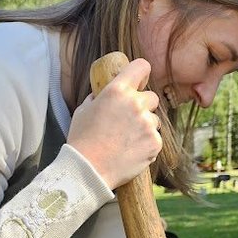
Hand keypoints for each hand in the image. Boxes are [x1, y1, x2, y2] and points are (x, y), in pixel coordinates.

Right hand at [68, 59, 161, 190]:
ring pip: (154, 121)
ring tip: (126, 142)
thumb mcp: (83, 110)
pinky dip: (146, 146)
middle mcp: (135, 103)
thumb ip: (98, 97)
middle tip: (128, 121)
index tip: (138, 82)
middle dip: (143, 107)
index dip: (140, 74)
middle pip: (152, 97)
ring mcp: (147, 124)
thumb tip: (103, 93)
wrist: (88, 170)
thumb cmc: (82, 141)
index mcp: (117, 90)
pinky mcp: (154, 143)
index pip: (141, 67)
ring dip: (145, 128)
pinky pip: (155, 139)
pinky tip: (130, 152)